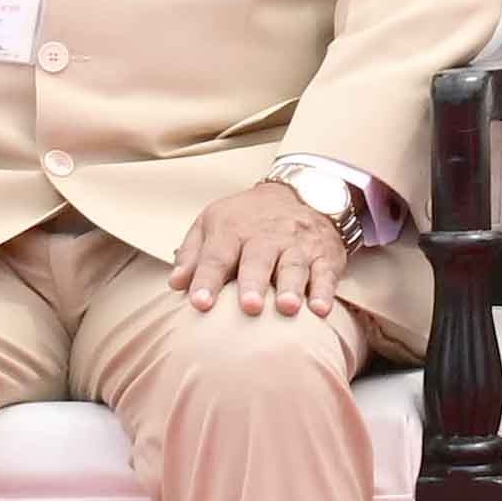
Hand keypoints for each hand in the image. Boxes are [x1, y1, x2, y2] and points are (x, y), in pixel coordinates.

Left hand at [173, 173, 351, 330]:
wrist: (301, 191)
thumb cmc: (247, 219)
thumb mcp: (213, 224)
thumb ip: (192, 254)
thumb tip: (176, 284)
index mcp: (232, 229)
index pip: (217, 256)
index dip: (207, 279)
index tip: (199, 303)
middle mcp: (266, 236)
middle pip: (258, 260)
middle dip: (253, 283)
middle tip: (249, 307)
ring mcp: (297, 244)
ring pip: (293, 265)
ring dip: (291, 287)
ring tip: (286, 308)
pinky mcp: (324, 254)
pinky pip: (325, 272)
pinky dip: (325, 291)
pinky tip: (320, 309)